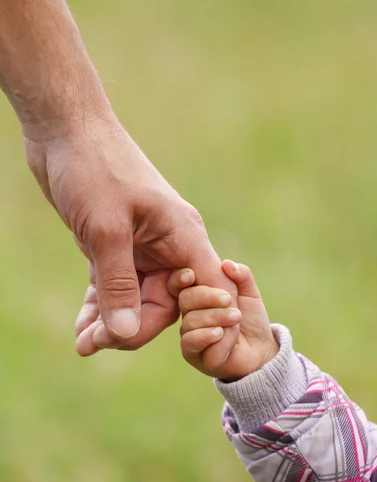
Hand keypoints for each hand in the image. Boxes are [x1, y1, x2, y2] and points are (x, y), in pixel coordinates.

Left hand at [24, 117, 237, 356]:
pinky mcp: (114, 249)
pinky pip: (113, 289)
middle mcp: (168, 246)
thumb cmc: (94, 167)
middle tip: (97, 343)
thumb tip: (127, 335)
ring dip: (112, 324)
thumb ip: (119, 284)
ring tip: (84, 343)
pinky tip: (81, 329)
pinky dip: (99, 308)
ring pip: (136, 301)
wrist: (63, 130)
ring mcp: (141, 249)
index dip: (203, 322)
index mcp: (183, 236)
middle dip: (134, 328)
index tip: (188, 351)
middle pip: (165, 304)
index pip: (207, 290)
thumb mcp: (106, 229)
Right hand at [168, 260, 278, 379]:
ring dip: (215, 317)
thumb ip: (242, 276)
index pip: (180, 283)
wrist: (260, 350)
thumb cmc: (251, 320)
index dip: (180, 278)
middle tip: (229, 300)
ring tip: (235, 318)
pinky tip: (220, 333)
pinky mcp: (192, 354)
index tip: (191, 275)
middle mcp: (188, 314)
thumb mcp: (250, 294)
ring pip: (191, 321)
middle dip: (208, 297)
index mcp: (197, 296)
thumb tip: (227, 264)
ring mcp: (189, 334)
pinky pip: (191, 342)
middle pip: (186, 299)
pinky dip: (206, 336)